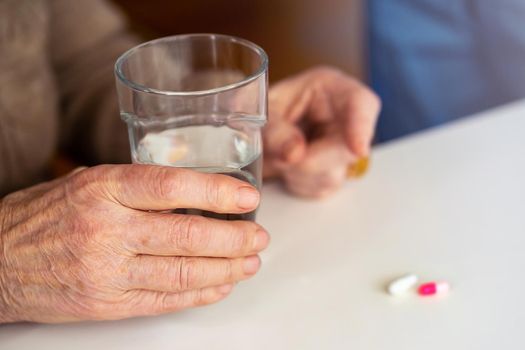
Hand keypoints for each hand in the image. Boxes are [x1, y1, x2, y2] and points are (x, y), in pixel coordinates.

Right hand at [0, 165, 267, 322]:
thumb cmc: (45, 216)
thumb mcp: (88, 183)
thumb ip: (138, 188)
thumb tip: (196, 192)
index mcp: (104, 189)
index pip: (174, 186)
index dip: (218, 191)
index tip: (247, 197)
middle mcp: (107, 229)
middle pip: (188, 234)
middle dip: (234, 237)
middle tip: (258, 236)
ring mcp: (108, 271)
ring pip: (183, 272)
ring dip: (226, 268)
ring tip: (249, 262)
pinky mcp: (107, 304)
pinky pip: (165, 300)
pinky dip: (200, 294)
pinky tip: (221, 285)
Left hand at [264, 66, 380, 197]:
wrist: (259, 126)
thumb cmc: (270, 107)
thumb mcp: (266, 109)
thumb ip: (276, 129)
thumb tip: (294, 154)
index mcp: (335, 89)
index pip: (361, 103)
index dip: (362, 126)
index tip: (357, 148)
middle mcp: (347, 119)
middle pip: (347, 150)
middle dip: (311, 160)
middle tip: (283, 157)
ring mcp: (345, 150)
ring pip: (333, 175)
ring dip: (299, 174)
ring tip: (279, 157)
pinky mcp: (336, 173)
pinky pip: (321, 189)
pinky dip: (298, 183)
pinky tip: (288, 167)